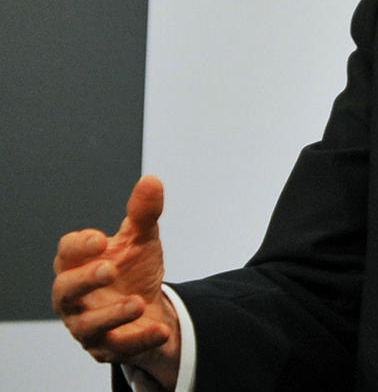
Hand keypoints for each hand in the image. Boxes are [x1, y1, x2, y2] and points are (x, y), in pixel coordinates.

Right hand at [52, 175, 180, 388]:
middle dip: (84, 280)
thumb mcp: (141, 240)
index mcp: (79, 265)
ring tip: (138, 302)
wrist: (149, 308)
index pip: (66, 253)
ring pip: (87, 325)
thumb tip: (152, 180)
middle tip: (109, 269)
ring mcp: (89, 325)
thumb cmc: (133, 269)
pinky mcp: (108, 348)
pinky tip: (161, 330)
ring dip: (112, 314)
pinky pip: (119, 347)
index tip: (101, 238)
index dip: (79, 246)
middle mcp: (76, 297)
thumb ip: (143, 214)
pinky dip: (139, 339)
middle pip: (65, 290)